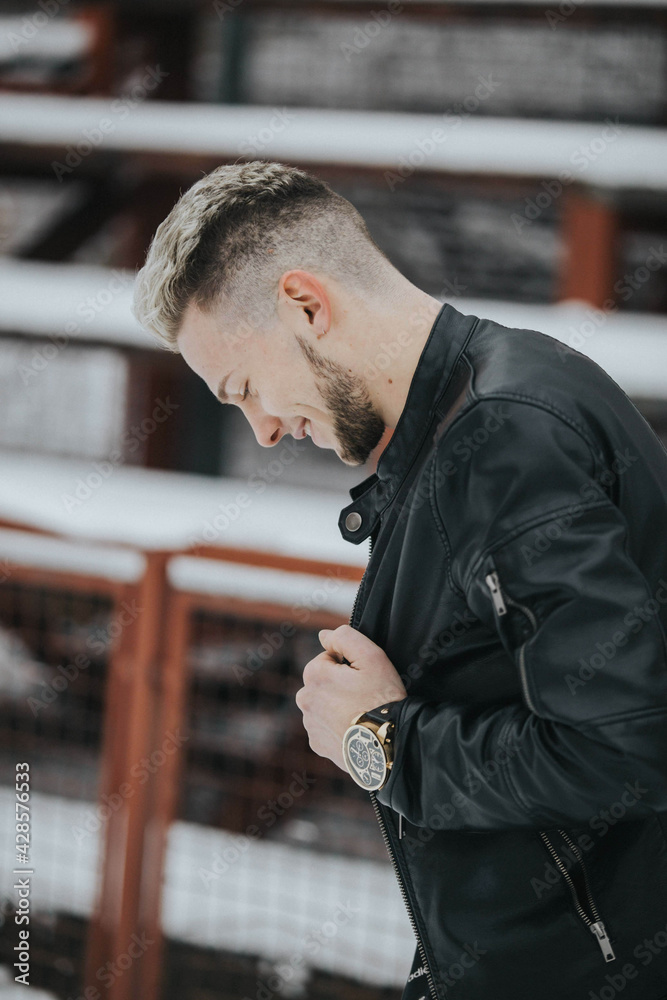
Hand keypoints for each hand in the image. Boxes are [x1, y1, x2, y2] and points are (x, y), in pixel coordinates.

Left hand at [295, 624, 407, 771]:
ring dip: (337, 705)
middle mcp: (305, 699)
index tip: (364, 677)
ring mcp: (310, 724)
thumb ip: (345, 637)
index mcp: (314, 674)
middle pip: (323, 682)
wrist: (388, 745)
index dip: (348, 665)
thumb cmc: (382, 699)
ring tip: (361, 714)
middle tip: (365, 696)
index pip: (327, 659)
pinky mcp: (317, 744)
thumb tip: (323, 635)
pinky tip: (355, 730)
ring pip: (323, 705)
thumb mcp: (372, 657)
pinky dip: (337, 726)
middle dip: (340, 685)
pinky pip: (325, 728)